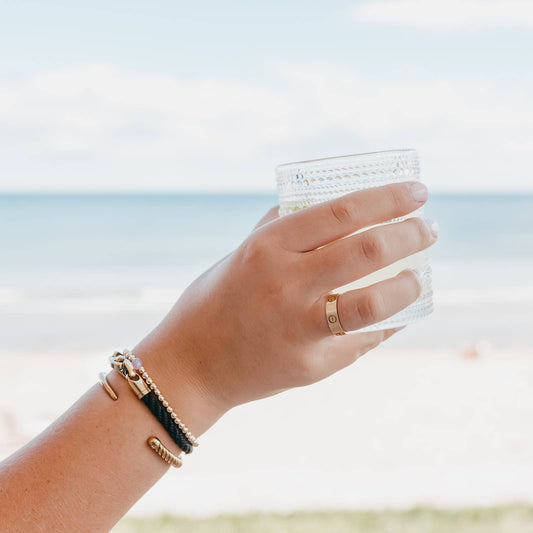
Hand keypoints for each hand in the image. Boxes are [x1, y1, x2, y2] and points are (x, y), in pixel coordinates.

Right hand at [135, 182, 436, 423]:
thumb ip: (282, 228)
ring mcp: (299, 328)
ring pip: (375, 303)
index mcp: (267, 248)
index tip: (417, 192)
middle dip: (411, 234)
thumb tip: (329, 207)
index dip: (389, 198)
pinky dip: (387, 322)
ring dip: (409, 285)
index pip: (342, 211)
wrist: (192, 364)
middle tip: (427, 230)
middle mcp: (286, 284)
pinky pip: (363, 339)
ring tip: (418, 275)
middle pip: (368, 250)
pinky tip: (395, 312)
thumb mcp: (242, 253)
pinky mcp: (311, 365)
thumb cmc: (216, 300)